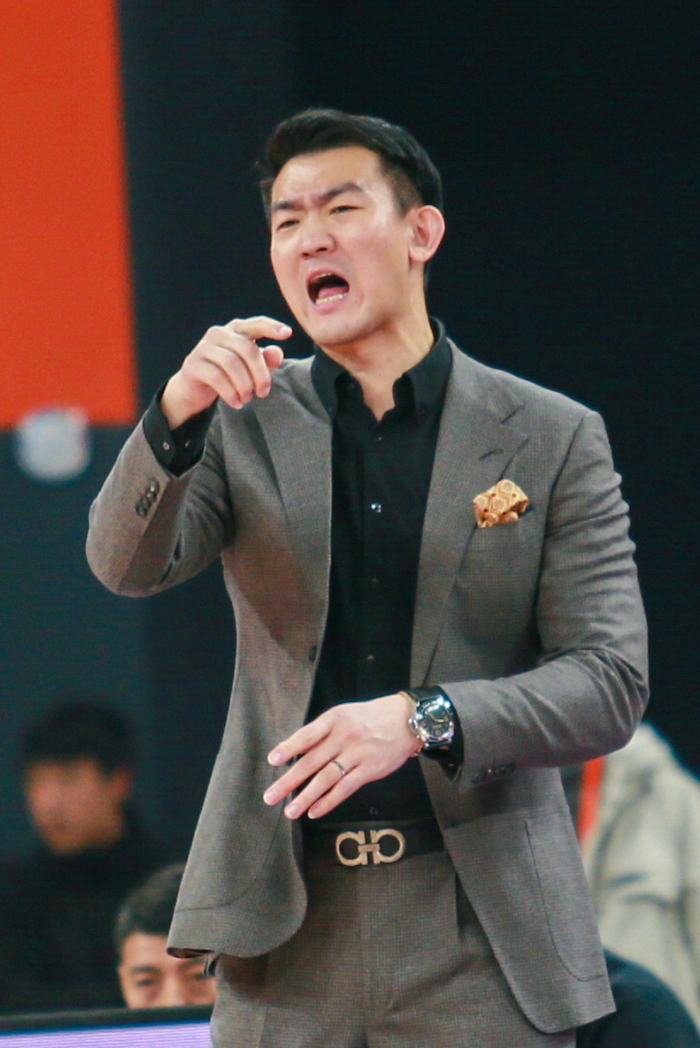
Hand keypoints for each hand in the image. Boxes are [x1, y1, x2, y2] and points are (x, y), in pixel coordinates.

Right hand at [160, 316, 292, 427]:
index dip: (271, 327)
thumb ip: (267, 360)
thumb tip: (277, 352)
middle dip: (260, 373)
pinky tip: (236, 403)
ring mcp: (203, 347)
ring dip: (244, 385)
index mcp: (236, 330)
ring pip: (231, 363)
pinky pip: (216, 377)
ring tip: (248, 399)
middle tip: (264, 393)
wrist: (196, 389)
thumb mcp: (251, 368)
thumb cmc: (229, 375)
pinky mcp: (193, 364)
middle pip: (247, 348)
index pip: (256, 324)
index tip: (288, 333)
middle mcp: (219, 333)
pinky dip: (230, 393)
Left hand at [263, 693, 419, 819]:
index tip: (273, 760)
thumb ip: (322, 733)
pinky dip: (328, 801)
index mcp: (334, 719)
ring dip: (306, 797)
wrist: (406, 720)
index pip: (307, 735)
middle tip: (270, 796)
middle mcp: (344, 736)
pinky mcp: (370, 769)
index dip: (289, 747)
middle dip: (289, 781)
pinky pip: (345, 788)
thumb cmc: (369, 718)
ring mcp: (358, 753)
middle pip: (312, 761)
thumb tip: (295, 752)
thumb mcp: (344, 715)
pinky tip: (314, 811)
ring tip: (290, 811)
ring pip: (326, 778)